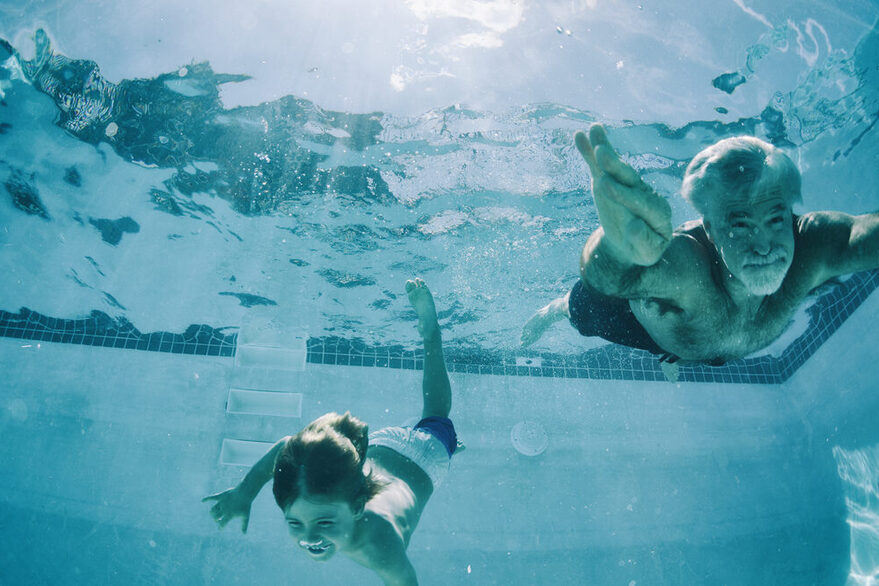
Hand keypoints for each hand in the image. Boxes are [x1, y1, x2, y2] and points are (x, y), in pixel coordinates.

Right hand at [202, 487, 252, 532]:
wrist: (244, 492)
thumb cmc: (245, 505)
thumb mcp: (246, 516)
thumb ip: (244, 525)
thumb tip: (244, 534)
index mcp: (229, 515)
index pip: (221, 524)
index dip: (220, 527)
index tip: (221, 527)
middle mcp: (223, 510)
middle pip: (215, 517)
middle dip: (216, 519)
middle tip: (218, 519)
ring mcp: (221, 503)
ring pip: (213, 509)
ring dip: (212, 513)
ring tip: (215, 513)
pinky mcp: (221, 496)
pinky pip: (212, 497)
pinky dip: (207, 499)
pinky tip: (202, 501)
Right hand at [575, 124, 671, 265]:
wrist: (633, 242)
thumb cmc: (643, 249)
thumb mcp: (648, 253)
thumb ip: (645, 242)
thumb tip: (634, 227)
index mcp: (656, 211)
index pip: (640, 202)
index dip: (624, 194)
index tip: (605, 186)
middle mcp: (642, 192)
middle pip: (629, 178)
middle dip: (615, 166)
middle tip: (602, 154)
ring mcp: (626, 185)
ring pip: (616, 168)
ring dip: (605, 149)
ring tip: (594, 132)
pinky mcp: (610, 182)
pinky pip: (599, 166)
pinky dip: (590, 151)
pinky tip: (580, 135)